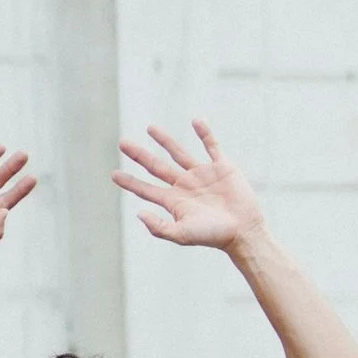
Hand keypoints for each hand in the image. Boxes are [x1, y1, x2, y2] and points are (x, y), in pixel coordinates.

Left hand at [114, 119, 267, 251]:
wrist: (244, 230)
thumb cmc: (213, 236)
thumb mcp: (183, 235)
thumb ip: (159, 227)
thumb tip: (138, 213)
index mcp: (174, 201)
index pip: (146, 189)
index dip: (130, 182)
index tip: (114, 175)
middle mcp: (185, 185)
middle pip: (157, 167)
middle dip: (140, 155)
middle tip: (122, 143)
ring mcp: (203, 175)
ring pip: (179, 153)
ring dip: (165, 141)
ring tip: (150, 128)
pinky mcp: (222, 168)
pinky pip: (211, 146)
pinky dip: (205, 133)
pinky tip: (196, 121)